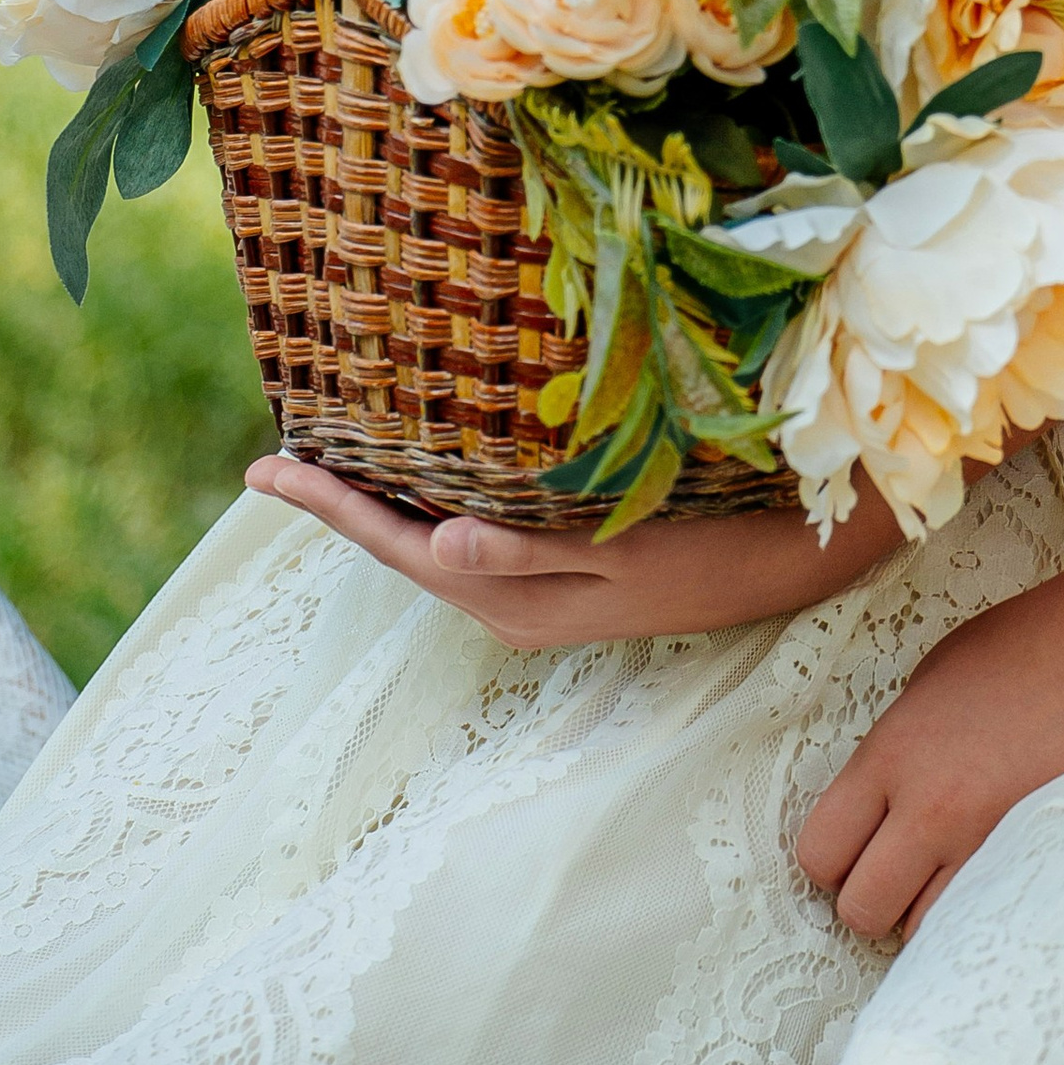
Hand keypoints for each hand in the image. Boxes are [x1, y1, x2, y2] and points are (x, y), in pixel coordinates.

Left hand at [244, 449, 900, 643]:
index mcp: (515, 598)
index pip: (399, 546)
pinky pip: (475, 540)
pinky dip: (436, 506)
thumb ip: (529, 552)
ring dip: (383, 505)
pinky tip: (430, 479)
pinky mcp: (567, 573)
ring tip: (331, 463)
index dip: (330, 508)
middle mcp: (514, 603)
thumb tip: (440, 547)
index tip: (266, 469)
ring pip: (436, 544)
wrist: (797, 563)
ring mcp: (540, 593)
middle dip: (340, 506)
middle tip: (277, 461)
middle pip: (403, 548)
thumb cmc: (714, 550)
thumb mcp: (623, 553)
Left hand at [797, 369, 1063, 941]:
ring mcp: (989, 844)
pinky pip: (988, 925)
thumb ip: (898, 744)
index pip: (818, 851)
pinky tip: (1003, 880)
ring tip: (964, 869)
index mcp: (894, 750)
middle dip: (876, 898)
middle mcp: (930, 807)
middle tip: (908, 868)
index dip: (833, 858)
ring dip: (933, 911)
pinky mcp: (1041, 862)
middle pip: (860, 909)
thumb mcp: (939, 674)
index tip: (858, 846)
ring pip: (923, 933)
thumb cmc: (1036, 639)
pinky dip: (985, 917)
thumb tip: (875, 798)